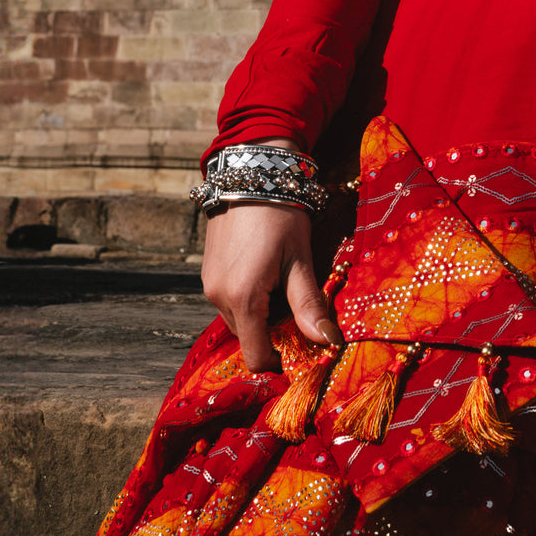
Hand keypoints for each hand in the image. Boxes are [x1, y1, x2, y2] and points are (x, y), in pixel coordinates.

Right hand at [201, 201, 343, 372]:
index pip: (256, 357)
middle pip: (248, 339)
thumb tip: (328, 342)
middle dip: (275, 335)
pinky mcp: (208, 274)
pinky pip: (230, 302)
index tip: (304, 350)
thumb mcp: (300, 259)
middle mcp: (219, 298)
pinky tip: (269, 276)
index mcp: (243, 299)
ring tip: (286, 287)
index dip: (280, 361)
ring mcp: (209, 285)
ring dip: (262, 317)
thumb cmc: (281, 214)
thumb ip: (308, 304)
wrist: (251, 174)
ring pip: (239, 321)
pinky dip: (250, 301)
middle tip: (302, 312)